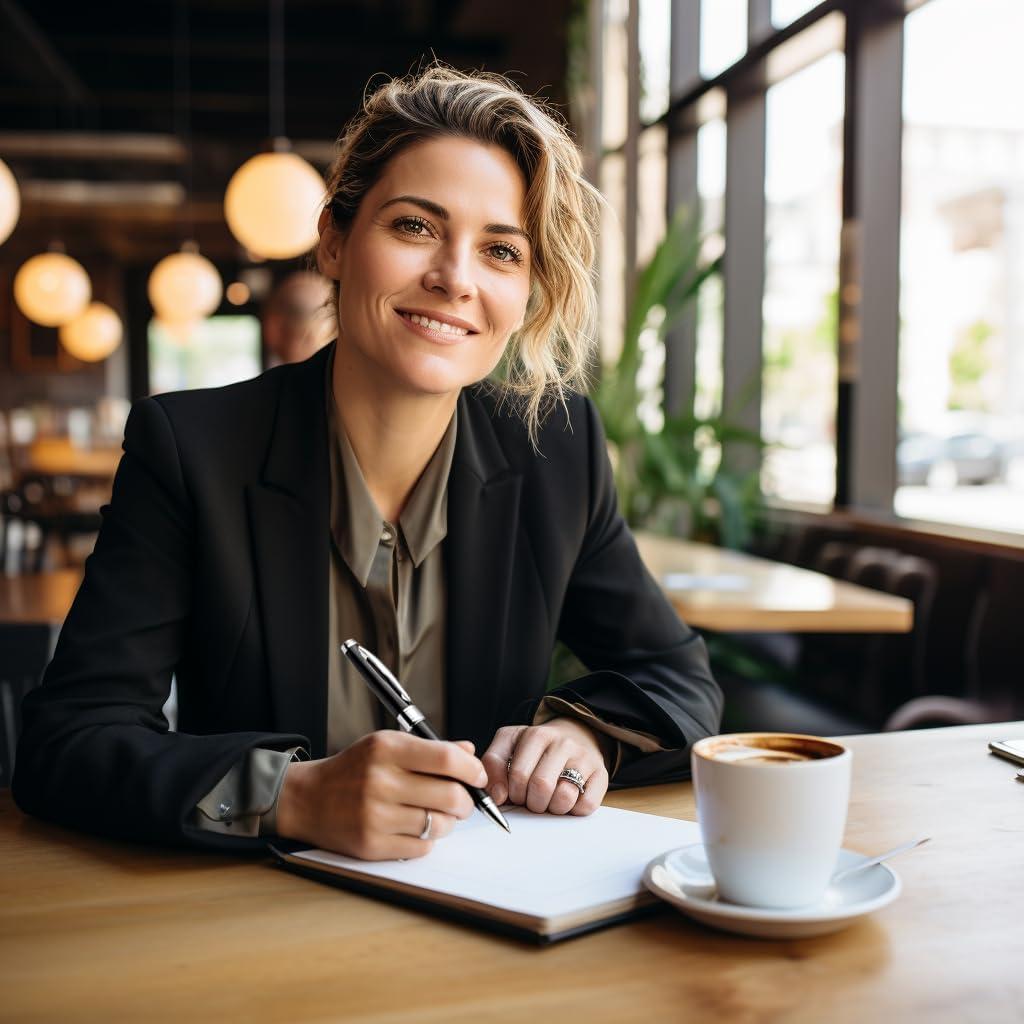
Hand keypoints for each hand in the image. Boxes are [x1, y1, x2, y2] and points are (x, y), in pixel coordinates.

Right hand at [275, 731, 487, 860]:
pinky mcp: (371, 845)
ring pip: (440, 825)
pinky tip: (415, 828)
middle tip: (463, 800)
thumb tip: (470, 752)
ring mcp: (375, 816)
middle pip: (451, 795)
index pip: (447, 758)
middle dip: (467, 801)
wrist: (307, 798)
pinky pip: (422, 847)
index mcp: (386, 749)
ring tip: (437, 814)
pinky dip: (427, 840)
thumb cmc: (354, 769)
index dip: (472, 769)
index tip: (478, 775)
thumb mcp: (387, 745)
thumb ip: (430, 748)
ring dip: (448, 822)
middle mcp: (380, 781)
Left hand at [481, 718, 608, 816]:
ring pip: (564, 798)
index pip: (518, 775)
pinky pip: (585, 806)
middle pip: (541, 788)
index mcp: (536, 735)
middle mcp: (563, 743)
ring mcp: (584, 758)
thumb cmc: (537, 748)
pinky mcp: (601, 774)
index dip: (513, 792)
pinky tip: (569, 798)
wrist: (575, 735)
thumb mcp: (509, 745)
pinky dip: (573, 810)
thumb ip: (493, 765)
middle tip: (532, 798)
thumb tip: (497, 795)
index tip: (515, 792)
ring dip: (552, 808)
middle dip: (531, 802)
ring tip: (550, 798)